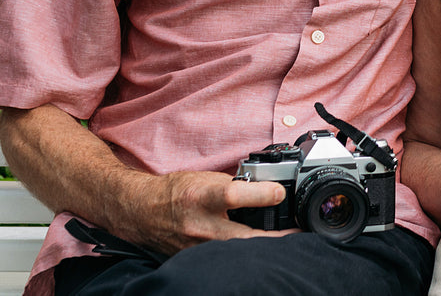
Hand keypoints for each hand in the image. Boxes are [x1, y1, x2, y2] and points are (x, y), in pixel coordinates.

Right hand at [122, 170, 292, 255]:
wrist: (142, 212)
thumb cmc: (176, 191)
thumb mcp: (205, 178)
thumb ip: (235, 185)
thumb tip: (266, 188)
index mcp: (201, 197)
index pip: (235, 195)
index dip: (262, 194)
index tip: (281, 192)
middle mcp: (200, 225)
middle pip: (243, 237)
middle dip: (275, 238)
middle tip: (298, 234)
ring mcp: (198, 249)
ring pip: (238, 254)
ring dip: (263, 250)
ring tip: (286, 245)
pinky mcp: (197, 262)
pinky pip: (227, 261)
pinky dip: (245, 258)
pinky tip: (259, 255)